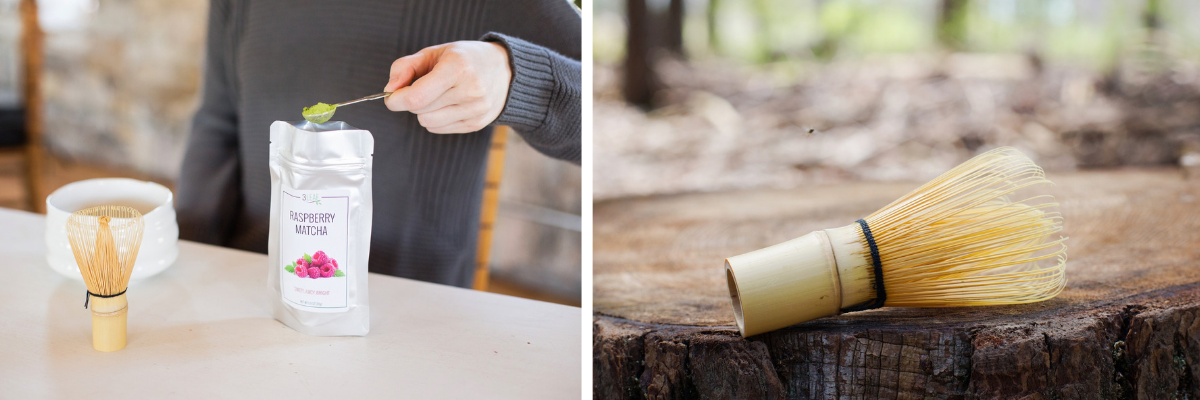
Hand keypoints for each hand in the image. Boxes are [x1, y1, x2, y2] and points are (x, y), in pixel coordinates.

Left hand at [383, 41, 511, 133]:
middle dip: (412, 100)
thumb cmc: (466, 59)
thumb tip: (390, 90)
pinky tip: (447, 105)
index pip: (417, 97)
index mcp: (458, 67)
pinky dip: (435, 118)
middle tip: (421, 87)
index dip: (397, 100)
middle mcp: (470, 90)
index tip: (391, 97)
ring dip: (424, 111)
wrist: (505, 70)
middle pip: (420, 110)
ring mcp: (476, 110)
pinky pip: (438, 129)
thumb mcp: (435, 52)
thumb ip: (406, 67)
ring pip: (428, 122)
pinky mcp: (477, 124)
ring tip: (437, 96)